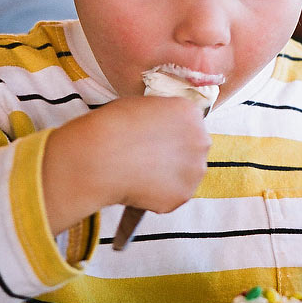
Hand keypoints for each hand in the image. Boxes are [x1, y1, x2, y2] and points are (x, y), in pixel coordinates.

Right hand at [102, 95, 211, 211]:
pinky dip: (158, 196)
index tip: (156, 141)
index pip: (189, 124)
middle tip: (149, 160)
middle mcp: (200, 140)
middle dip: (175, 156)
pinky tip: (138, 187)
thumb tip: (159, 130)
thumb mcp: (142, 105)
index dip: (171, 134)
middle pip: (193, 151)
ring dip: (168, 177)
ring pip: (185, 176)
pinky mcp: (183, 194)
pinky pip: (172, 197)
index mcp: (190, 112)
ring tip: (140, 174)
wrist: (101, 156)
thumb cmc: (113, 127)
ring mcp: (194, 170)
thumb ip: (161, 117)